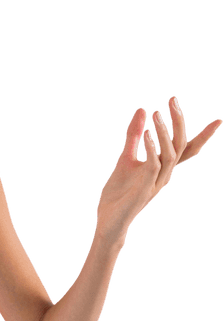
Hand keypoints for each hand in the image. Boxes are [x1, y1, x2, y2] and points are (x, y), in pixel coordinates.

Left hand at [95, 97, 221, 241]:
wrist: (109, 220)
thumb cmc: (119, 192)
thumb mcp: (126, 158)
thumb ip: (134, 135)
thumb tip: (142, 109)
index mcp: (163, 167)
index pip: (188, 149)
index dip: (203, 136)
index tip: (219, 120)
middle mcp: (165, 174)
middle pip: (182, 145)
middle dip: (179, 121)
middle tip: (172, 100)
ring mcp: (157, 182)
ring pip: (171, 153)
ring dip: (165, 132)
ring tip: (156, 113)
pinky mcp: (145, 188)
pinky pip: (154, 165)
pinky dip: (152, 148)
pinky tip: (147, 133)